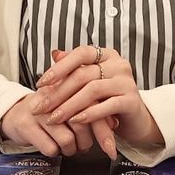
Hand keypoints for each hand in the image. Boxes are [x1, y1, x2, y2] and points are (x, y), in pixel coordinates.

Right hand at [0, 92, 113, 157]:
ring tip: (68, 146)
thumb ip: (94, 111)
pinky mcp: (25, 125)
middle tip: (83, 145)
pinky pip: (50, 148)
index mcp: (68, 88)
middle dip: (86, 142)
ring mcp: (38, 111)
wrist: (14, 112)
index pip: (92, 108)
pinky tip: (52, 146)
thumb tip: (116, 123)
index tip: (111, 149)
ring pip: (67, 140)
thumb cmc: (49, 112)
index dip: (103, 130)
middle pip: (81, 125)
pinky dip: (55, 152)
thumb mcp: (71, 106)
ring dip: (71, 149)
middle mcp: (53, 97)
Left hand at [34, 46, 162, 149]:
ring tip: (53, 118)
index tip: (40, 83)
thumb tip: (54, 54)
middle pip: (83, 74)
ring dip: (69, 105)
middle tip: (39, 107)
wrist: (136, 120)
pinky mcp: (132, 101)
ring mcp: (127, 82)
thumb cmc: (108, 99)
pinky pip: (107, 106)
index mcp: (107, 55)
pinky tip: (74, 121)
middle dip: (57, 92)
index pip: (81, 53)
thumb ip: (75, 68)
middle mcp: (119, 64)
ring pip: (92, 90)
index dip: (59, 67)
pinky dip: (88, 114)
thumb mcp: (90, 83)